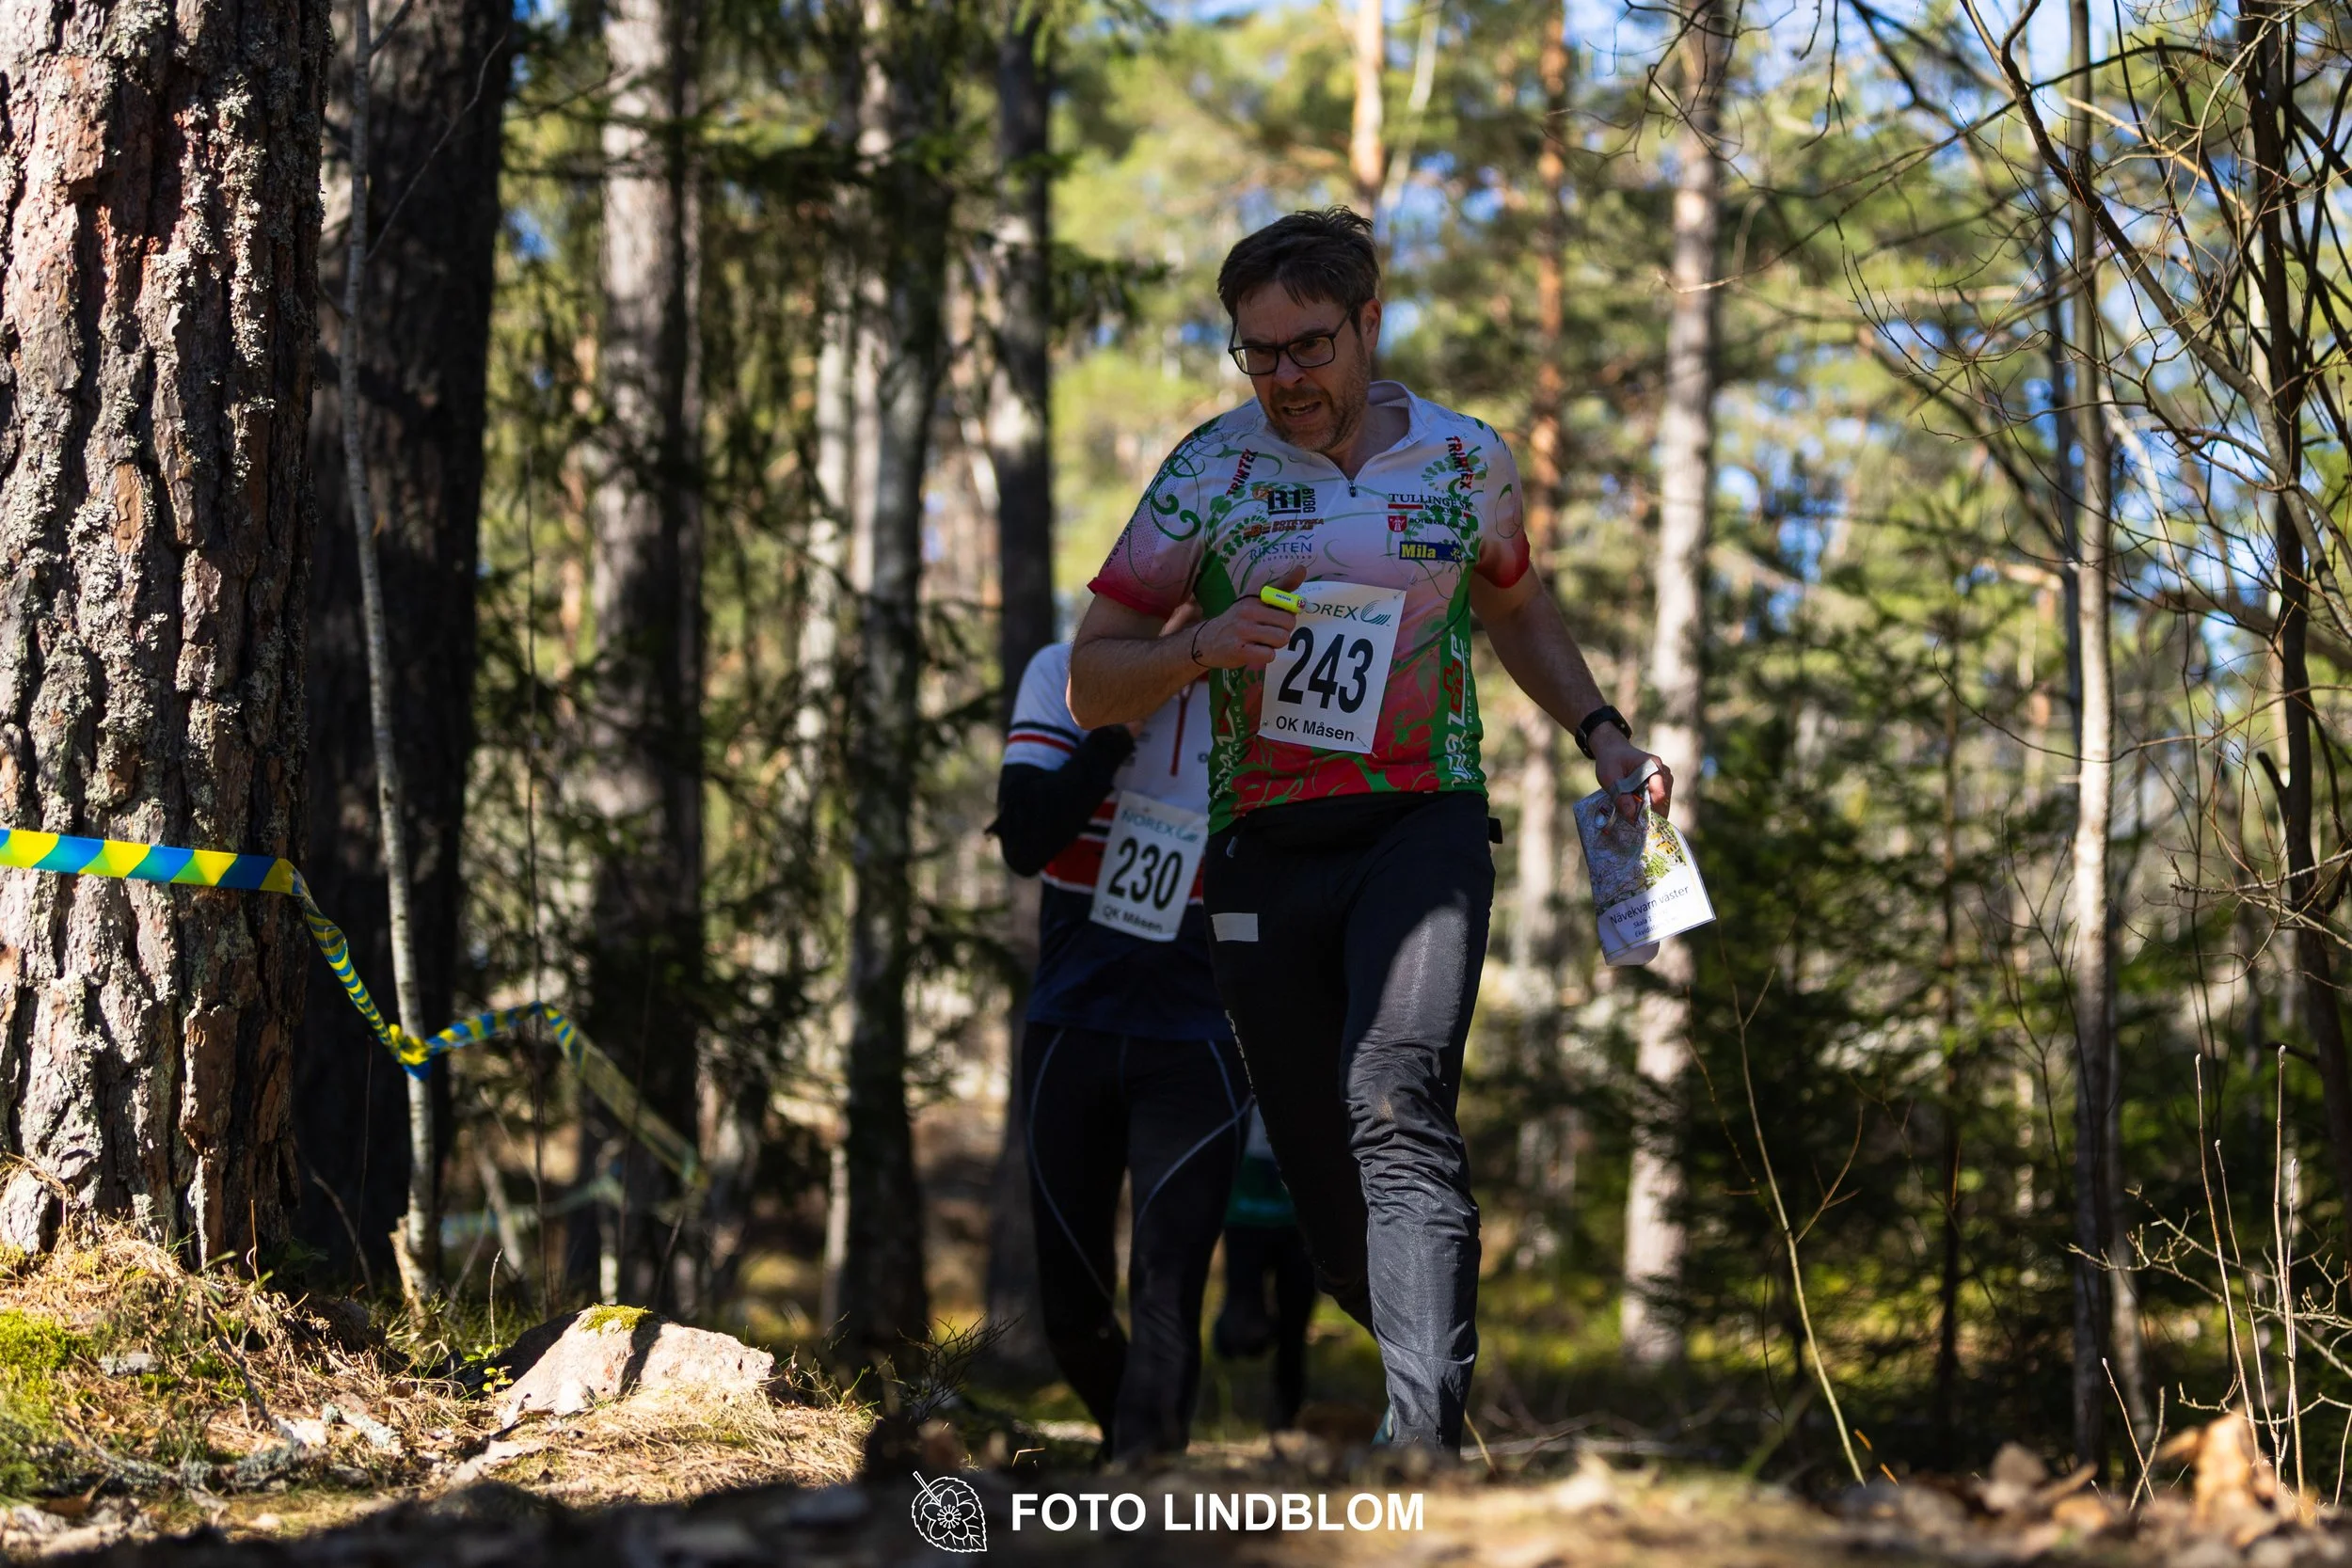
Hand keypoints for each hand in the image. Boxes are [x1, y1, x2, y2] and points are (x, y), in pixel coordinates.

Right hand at [1191, 565, 1307, 671]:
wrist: (1204, 641)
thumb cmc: (1236, 620)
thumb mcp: (1254, 600)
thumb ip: (1280, 587)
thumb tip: (1303, 569)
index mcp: (1254, 597)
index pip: (1284, 597)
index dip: (1289, 610)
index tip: (1280, 614)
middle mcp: (1248, 611)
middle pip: (1289, 623)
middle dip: (1283, 630)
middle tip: (1268, 632)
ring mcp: (1242, 631)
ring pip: (1281, 639)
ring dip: (1275, 645)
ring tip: (1261, 642)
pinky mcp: (1239, 651)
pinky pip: (1269, 655)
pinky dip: (1266, 656)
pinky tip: (1253, 652)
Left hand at [1591, 728, 1671, 822]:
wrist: (1613, 751)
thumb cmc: (1610, 761)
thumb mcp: (1609, 778)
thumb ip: (1620, 796)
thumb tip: (1632, 816)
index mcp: (1653, 765)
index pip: (1659, 793)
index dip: (1650, 809)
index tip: (1637, 821)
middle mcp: (1663, 772)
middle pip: (1663, 800)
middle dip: (1651, 814)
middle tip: (1637, 825)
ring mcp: (1663, 779)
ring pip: (1663, 802)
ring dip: (1651, 812)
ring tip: (1637, 821)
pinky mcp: (1659, 785)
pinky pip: (1659, 801)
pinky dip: (1650, 809)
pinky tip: (1639, 815)